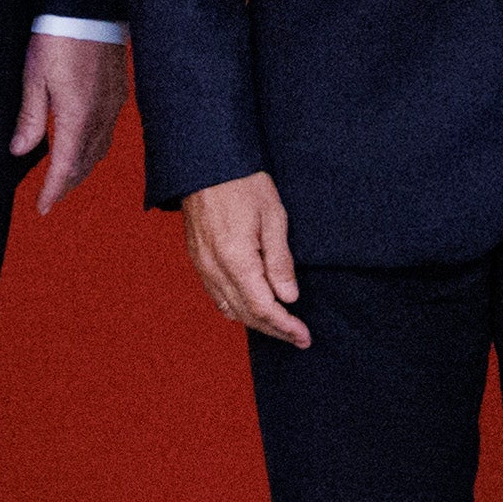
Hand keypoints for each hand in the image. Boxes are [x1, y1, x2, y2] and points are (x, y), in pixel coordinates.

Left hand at [17, 32, 129, 211]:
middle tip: (51, 197)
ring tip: (66, 176)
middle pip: (85, 163)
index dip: (53, 190)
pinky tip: (84, 143)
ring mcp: (114, 104)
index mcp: (77, 116)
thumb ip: (30, 117)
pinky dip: (95, 146)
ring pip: (100, 149)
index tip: (42, 208)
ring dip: (82, 167)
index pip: (65, 166)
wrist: (88, 5)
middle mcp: (100, 115)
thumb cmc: (59, 36)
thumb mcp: (34, 77)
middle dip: (68, 183)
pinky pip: (109, 130)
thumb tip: (21, 150)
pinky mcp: (119, 91)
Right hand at [182, 170, 308, 347]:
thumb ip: (280, 261)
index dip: (285, 326)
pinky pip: (217, 296)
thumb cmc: (242, 183)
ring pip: (229, 309)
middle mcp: (215, 269)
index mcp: (236, 260)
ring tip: (280, 326)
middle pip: (246, 315)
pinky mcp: (198, 260)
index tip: (304, 336)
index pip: (264, 308)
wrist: (205, 163)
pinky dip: (237, 309)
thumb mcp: (273, 216)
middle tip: (299, 338)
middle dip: (274, 330)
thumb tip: (289, 297)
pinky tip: (252, 307)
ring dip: (256, 323)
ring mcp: (203, 266)